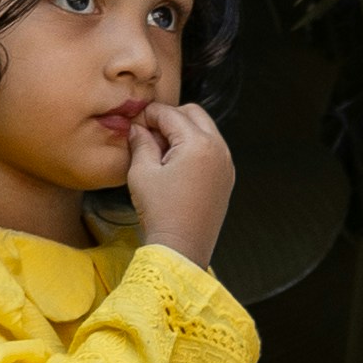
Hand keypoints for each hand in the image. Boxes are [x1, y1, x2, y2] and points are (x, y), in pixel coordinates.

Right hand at [127, 100, 234, 264]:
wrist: (181, 248)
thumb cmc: (163, 213)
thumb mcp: (142, 172)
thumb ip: (141, 142)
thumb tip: (138, 129)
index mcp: (199, 144)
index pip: (171, 114)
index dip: (149, 115)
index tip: (136, 123)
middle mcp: (219, 150)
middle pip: (194, 114)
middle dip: (170, 118)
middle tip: (149, 134)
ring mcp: (226, 165)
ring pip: (205, 131)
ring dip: (183, 133)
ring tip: (160, 153)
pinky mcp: (226, 179)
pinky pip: (211, 151)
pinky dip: (194, 149)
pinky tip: (175, 166)